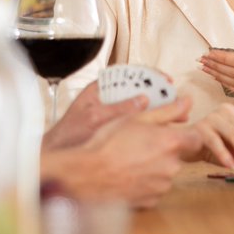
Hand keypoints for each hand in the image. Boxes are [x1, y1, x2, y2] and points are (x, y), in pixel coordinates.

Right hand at [43, 96, 202, 207]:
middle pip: (179, 157)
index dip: (185, 136)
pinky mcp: (151, 201)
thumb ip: (167, 110)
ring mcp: (162, 186)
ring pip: (165, 174)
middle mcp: (172, 166)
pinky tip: (127, 176)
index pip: (197, 139)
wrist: (85, 174)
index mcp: (172, 143)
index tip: (171, 135)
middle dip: (165, 152)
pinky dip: (145, 184)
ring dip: (154, 168)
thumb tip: (188, 100)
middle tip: (140, 146)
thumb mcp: (137, 118)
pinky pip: (154, 190)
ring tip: (130, 161)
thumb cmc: (108, 143)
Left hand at [44, 81, 176, 150]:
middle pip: (139, 91)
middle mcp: (108, 100)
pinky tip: (162, 132)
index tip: (165, 80)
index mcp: (100, 90)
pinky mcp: (116, 130)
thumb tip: (143, 100)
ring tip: (176, 116)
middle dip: (159, 95)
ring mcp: (113, 115)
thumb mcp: (93, 120)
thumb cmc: (67, 137)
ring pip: (141, 108)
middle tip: (176, 100)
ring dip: (158, 111)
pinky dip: (151, 125)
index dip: (149, 75)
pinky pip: (138, 123)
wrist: (57, 159)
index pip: (129, 74)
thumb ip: (117, 109)